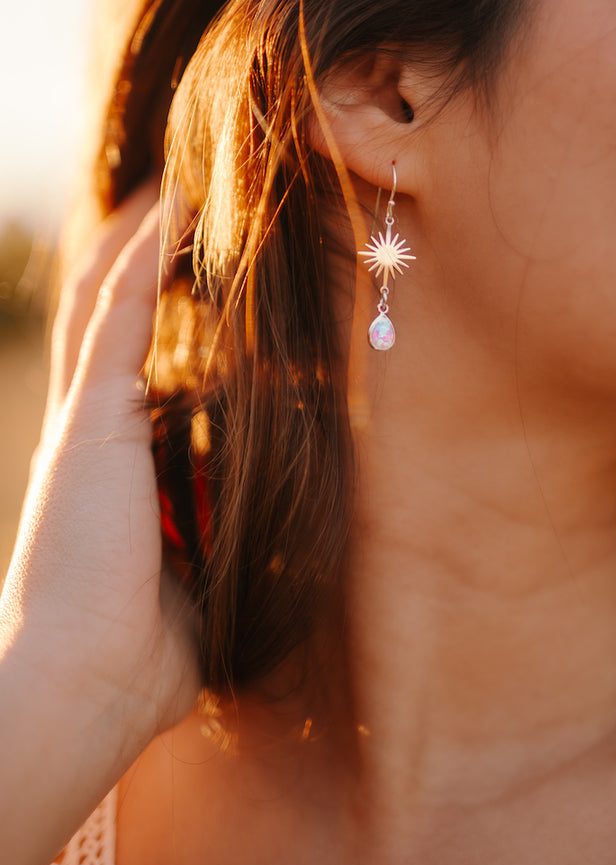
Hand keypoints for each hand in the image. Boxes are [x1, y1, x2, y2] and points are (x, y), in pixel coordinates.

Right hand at [2, 187, 200, 747]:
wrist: (86, 687)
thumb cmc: (143, 655)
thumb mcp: (200, 572)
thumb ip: (223, 535)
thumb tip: (280, 529)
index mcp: (108, 463)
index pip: (130, 358)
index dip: (155, 304)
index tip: (197, 261)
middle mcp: (90, 426)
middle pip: (110, 309)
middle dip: (143, 250)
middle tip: (187, 192)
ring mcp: (86, 414)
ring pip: (108, 292)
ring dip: (146, 233)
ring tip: (185, 176)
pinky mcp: (92, 414)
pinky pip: (120, 310)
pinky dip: (147, 254)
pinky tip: (177, 204)